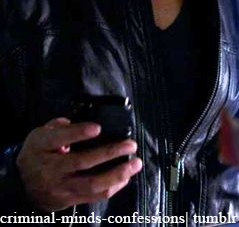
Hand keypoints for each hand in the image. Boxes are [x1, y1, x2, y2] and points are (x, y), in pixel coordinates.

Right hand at [16, 117, 141, 211]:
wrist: (20, 183)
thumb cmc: (38, 152)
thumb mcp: (41, 134)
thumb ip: (59, 126)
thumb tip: (79, 120)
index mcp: (41, 147)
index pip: (58, 138)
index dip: (78, 133)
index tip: (98, 128)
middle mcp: (50, 169)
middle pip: (82, 162)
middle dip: (110, 152)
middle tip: (131, 144)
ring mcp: (60, 187)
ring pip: (92, 184)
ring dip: (118, 174)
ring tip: (135, 164)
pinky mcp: (68, 200)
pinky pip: (94, 196)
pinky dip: (113, 187)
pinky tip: (126, 177)